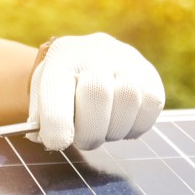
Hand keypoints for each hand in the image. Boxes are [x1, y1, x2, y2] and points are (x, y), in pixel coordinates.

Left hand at [26, 32, 164, 150]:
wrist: (83, 62)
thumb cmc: (60, 89)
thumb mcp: (42, 98)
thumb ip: (41, 120)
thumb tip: (51, 141)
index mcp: (60, 57)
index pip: (58, 89)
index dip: (57, 123)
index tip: (57, 143)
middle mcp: (95, 51)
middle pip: (98, 93)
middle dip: (89, 130)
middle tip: (84, 140)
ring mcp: (126, 59)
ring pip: (128, 99)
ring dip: (114, 130)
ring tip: (102, 131)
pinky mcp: (149, 72)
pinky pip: (153, 103)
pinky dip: (137, 125)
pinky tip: (122, 124)